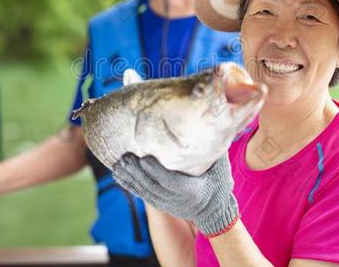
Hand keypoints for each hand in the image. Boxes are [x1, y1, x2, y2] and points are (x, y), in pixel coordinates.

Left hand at [113, 153, 238, 236]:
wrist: (214, 212)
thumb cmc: (218, 186)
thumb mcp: (220, 170)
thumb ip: (214, 152)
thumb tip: (212, 126)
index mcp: (190, 190)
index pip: (169, 181)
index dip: (156, 171)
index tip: (144, 158)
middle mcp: (175, 198)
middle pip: (152, 186)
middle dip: (136, 172)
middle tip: (124, 158)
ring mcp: (166, 203)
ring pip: (144, 191)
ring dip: (129, 178)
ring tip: (117, 164)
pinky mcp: (159, 203)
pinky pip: (141, 194)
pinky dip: (129, 185)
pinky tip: (118, 174)